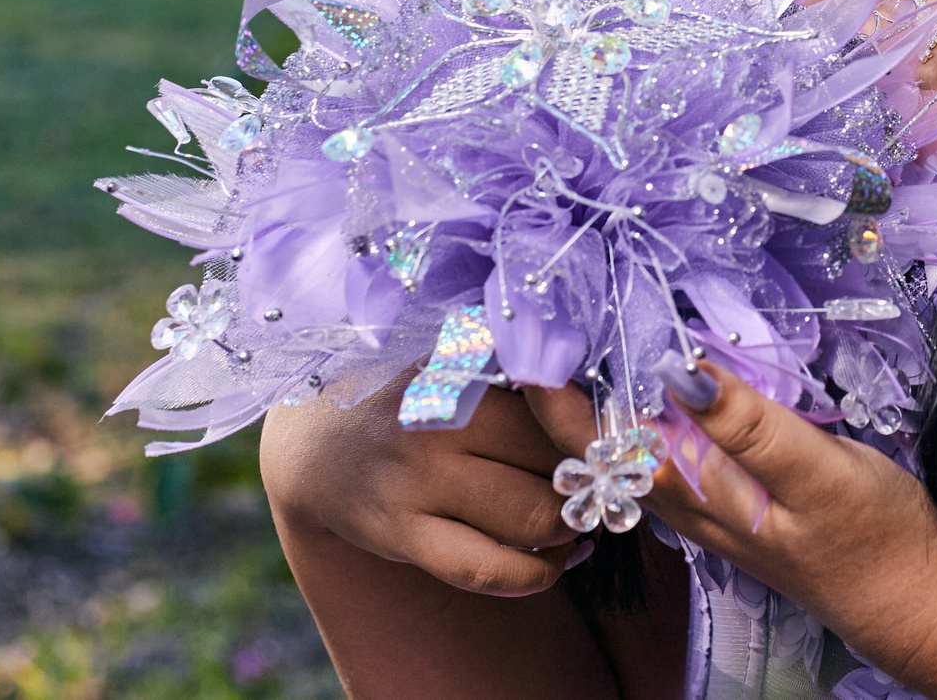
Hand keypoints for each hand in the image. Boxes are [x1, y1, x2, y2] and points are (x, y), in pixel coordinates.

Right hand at [261, 374, 586, 595]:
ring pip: (532, 521)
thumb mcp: (455, 362)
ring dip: (573, 529)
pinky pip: (487, 570)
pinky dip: (536, 574)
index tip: (619, 442)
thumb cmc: (408, 396)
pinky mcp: (403, 535)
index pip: (560, 409)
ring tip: (583, 521)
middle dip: (593, 482)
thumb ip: (518, 374)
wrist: (317, 440)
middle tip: (605, 484)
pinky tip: (556, 561)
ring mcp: (420, 485)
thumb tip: (605, 402)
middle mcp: (444, 427)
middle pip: (557, 465)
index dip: (599, 432)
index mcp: (465, 374)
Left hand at [523, 367, 936, 688]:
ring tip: (581, 344)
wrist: (917, 602)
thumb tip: (680, 370)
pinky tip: (653, 391)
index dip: (564, 391)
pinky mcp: (741, 501)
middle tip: (543, 322)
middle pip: (606, 447)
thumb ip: (751, 426)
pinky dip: (648, 417)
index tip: (535, 332)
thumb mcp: (819, 473)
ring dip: (603, 402)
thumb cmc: (876, 538)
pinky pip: (671, 454)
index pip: (606, 439)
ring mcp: (715, 506)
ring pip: (635, 451)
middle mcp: (693, 504)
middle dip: (569, 392)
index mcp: (701, 493)